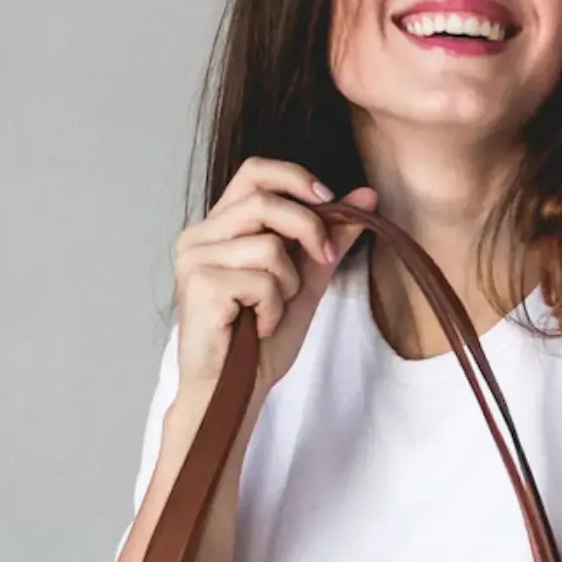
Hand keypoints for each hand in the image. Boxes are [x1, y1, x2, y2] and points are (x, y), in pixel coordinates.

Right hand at [171, 158, 375, 403]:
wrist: (234, 389)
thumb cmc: (261, 340)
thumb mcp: (305, 281)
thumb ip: (330, 238)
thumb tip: (367, 196)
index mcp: (220, 227)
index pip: (255, 172)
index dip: (297, 178)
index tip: (332, 201)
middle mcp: (199, 235)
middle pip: (264, 199)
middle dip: (309, 229)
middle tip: (325, 259)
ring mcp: (194, 258)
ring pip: (269, 245)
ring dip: (288, 284)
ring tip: (271, 310)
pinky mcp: (200, 285)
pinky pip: (262, 280)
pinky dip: (274, 308)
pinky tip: (258, 327)